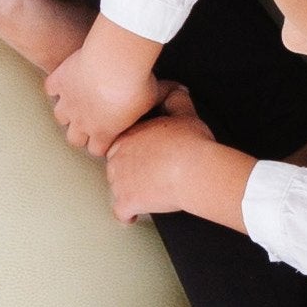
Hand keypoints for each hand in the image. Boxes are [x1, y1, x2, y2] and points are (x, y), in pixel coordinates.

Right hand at [43, 24, 164, 156]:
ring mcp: (68, 102)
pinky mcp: (60, 82)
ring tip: (78, 102)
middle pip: (74, 139)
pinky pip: (52, 89)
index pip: (96, 150)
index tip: (108, 135)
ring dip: (68, 111)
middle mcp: (82, 122)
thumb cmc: (137, 82)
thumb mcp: (154, 96)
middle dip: (82, 132)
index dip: (103, 143)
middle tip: (92, 121)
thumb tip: (182, 92)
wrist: (115, 62)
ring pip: (60, 116)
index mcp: (104, 132)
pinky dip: (58, 86)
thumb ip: (162, 100)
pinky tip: (67, 81)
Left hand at [103, 84, 214, 222]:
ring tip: (141, 195)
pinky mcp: (126, 202)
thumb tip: (177, 90)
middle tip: (143, 176)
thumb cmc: (190, 143)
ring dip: (126, 193)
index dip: (132, 150)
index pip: (120, 143)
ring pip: (115, 188)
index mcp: (129, 136)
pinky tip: (133, 217)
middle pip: (114, 165)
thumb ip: (176, 100)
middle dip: (126, 171)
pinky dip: (126, 215)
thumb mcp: (184, 114)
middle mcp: (118, 157)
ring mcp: (119, 181)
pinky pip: (120, 212)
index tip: (142, 156)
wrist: (192, 170)